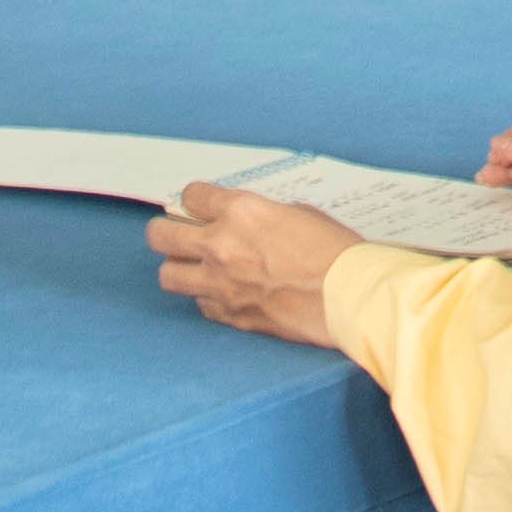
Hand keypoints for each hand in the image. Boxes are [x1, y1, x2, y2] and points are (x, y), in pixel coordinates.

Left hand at [149, 184, 362, 338]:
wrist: (350, 298)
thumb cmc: (336, 252)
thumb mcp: (299, 214)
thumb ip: (263, 216)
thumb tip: (249, 223)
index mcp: (241, 212)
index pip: (191, 196)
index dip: (195, 199)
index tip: (199, 205)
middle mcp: (221, 246)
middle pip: (160, 236)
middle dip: (165, 232)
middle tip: (177, 234)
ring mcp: (221, 284)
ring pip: (168, 276)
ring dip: (179, 268)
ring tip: (195, 268)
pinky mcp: (231, 315)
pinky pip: (200, 305)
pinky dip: (207, 298)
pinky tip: (225, 293)